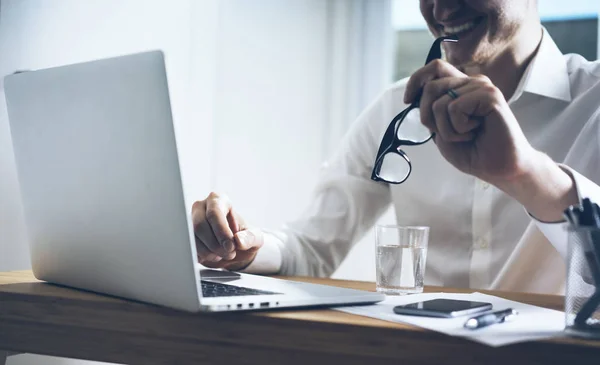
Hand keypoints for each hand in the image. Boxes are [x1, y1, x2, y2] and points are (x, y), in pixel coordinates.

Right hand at [192, 192, 263, 269]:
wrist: (235, 249)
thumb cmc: (245, 237)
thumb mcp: (255, 237)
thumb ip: (250, 238)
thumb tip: (238, 240)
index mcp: (218, 200)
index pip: (214, 214)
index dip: (222, 232)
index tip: (231, 246)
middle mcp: (201, 207)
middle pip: (200, 226)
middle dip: (215, 245)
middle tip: (229, 253)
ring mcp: (191, 222)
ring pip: (192, 238)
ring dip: (209, 252)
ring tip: (223, 255)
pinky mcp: (187, 236)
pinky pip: (189, 247)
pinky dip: (202, 256)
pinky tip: (213, 256)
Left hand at [404, 60, 536, 182]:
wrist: (500, 169)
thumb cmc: (473, 151)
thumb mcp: (441, 130)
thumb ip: (431, 111)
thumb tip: (415, 97)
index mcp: (461, 87)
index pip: (434, 68)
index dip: (416, 80)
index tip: (407, 101)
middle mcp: (471, 82)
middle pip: (431, 86)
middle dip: (428, 117)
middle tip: (446, 134)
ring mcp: (482, 87)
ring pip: (440, 103)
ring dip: (446, 129)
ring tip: (467, 135)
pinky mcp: (490, 95)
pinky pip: (454, 108)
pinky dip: (458, 129)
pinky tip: (475, 132)